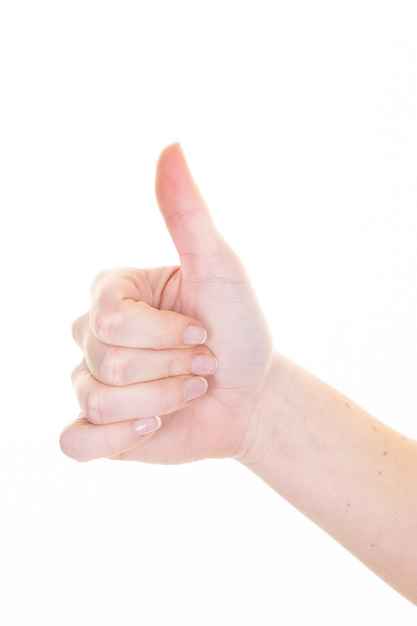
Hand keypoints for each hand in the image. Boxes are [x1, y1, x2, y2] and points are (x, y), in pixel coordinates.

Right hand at [61, 144, 274, 461]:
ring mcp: (90, 382)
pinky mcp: (96, 428)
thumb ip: (187, 212)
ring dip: (164, 399)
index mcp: (111, 293)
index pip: (112, 317)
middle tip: (201, 364)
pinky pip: (75, 441)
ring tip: (189, 390)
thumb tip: (170, 144)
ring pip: (100, 401)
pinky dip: (119, 438)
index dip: (167, 332)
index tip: (203, 331)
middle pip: (108, 358)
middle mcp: (92, 334)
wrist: (252, 393)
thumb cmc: (238, 328)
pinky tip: (152, 425)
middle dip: (174, 366)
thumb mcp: (219, 267)